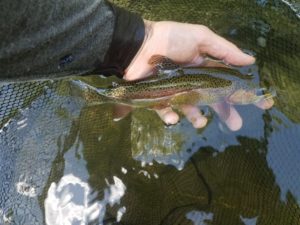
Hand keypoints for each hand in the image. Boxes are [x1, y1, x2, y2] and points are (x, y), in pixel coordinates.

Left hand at [124, 21, 273, 130]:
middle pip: (213, 101)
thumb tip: (251, 61)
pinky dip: (170, 117)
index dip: (244, 93)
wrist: (139, 44)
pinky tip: (174, 117)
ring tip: (201, 122)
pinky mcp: (159, 99)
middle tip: (236, 125)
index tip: (261, 105)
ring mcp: (177, 91)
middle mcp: (194, 82)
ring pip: (191, 109)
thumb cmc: (171, 38)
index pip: (228, 83)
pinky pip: (167, 112)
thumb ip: (225, 50)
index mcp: (205, 68)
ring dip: (197, 117)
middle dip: (226, 113)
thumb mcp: (201, 37)